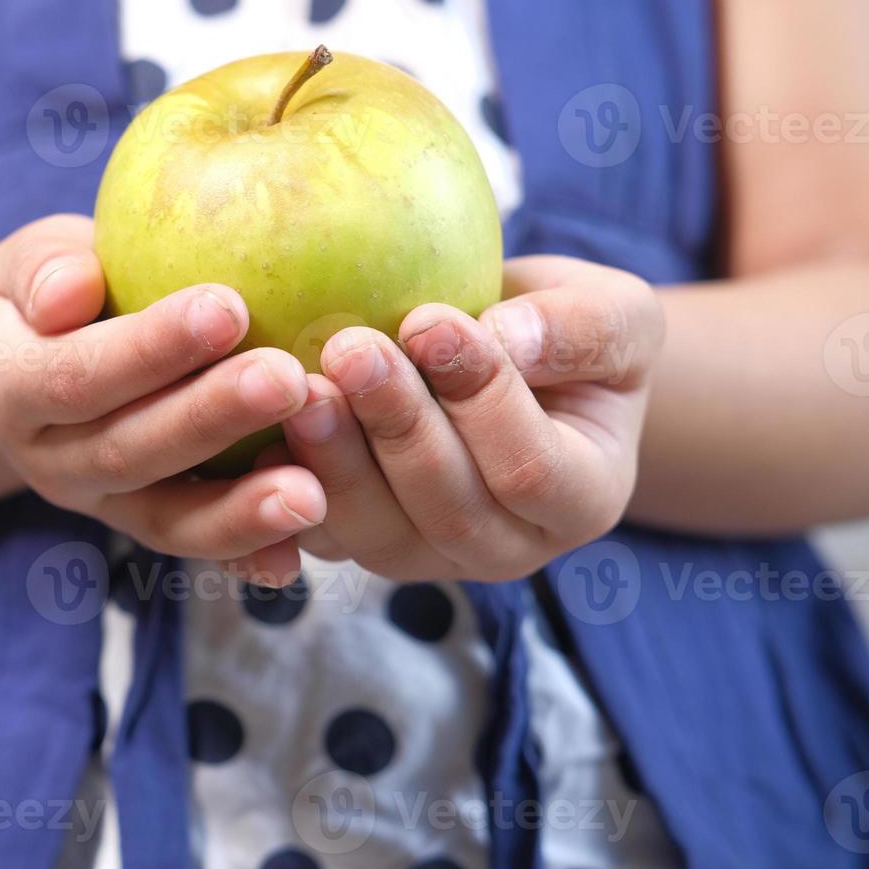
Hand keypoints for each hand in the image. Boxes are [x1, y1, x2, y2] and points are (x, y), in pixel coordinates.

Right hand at [0, 215, 326, 574]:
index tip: (227, 306)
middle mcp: (50, 461)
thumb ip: (44, 268)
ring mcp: (101, 504)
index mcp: (10, 389)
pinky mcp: (148, 527)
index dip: (149, 349)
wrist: (35, 364)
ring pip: (168, 517)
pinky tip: (299, 557)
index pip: (76, 375)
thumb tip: (71, 291)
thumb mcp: (27, 261)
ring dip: (240, 510)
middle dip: (211, 419)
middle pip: (130, 450)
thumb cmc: (54, 291)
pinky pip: (198, 547)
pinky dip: (248, 555)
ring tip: (312, 491)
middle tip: (288, 381)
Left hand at [275, 255, 664, 582]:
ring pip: (372, 531)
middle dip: (397, 425)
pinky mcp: (352, 541)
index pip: (531, 470)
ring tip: (302, 386)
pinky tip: (257, 423)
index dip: (482, 400)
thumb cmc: (562, 332)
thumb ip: (580, 330)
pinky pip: (311, 528)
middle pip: (446, 508)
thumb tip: (506, 337)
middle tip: (351, 348)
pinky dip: (279, 485)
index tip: (432, 322)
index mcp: (581, 498)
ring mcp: (422, 554)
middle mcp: (504, 546)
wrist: (503, 361)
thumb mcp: (611, 314)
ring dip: (334, 459)